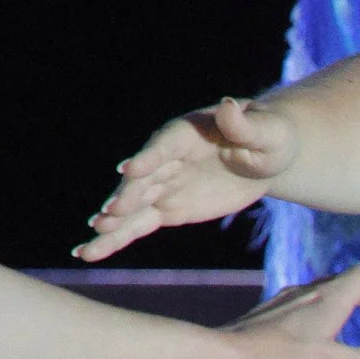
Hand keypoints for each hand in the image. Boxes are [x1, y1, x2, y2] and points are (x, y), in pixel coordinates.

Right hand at [77, 92, 298, 258]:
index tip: (131, 170)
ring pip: (133, 206)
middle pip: (143, 179)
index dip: (150, 156)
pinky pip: (139, 224)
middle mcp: (167, 158)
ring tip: (89, 244)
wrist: (267, 157)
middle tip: (109, 214)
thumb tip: (228, 106)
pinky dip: (116, 238)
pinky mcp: (167, 208)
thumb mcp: (267, 131)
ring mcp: (164, 184)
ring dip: (113, 224)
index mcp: (187, 133)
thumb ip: (245, 125)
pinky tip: (91, 252)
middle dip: (127, 196)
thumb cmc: (270, 136)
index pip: (165, 144)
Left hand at [219, 264, 359, 358]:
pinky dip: (317, 311)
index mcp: (328, 301)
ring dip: (339, 298)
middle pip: (339, 283)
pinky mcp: (265, 322)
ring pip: (317, 294)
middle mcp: (305, 297)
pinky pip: (299, 308)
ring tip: (349, 309)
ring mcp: (282, 307)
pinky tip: (309, 329)